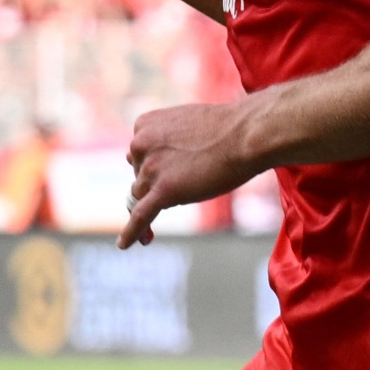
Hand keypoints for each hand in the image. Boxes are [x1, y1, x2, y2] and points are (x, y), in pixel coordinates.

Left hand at [121, 101, 259, 246]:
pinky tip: (124, 245)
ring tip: (178, 199)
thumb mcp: (186, 124)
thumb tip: (164, 164)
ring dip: (154, 203)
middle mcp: (140, 145)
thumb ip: (168, 140)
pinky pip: (141, 217)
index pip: (140, 155)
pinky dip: (132, 233)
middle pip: (140, 176)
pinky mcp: (164, 192)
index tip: (172, 169)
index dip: (157, 165)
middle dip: (158, 182)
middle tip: (190, 178)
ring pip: (140, 196)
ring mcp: (150, 169)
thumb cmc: (226, 128)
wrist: (245, 134)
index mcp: (143, 125)